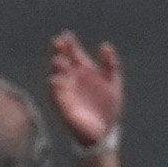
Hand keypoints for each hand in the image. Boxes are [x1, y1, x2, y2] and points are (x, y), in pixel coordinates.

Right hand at [44, 33, 125, 154]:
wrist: (105, 131)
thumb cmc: (108, 106)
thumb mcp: (113, 82)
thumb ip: (110, 64)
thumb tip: (105, 45)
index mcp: (84, 71)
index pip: (74, 54)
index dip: (69, 44)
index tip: (67, 35)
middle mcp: (73, 79)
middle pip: (62, 62)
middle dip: (59, 53)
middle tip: (57, 43)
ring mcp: (67, 92)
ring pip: (57, 77)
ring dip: (56, 69)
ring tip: (58, 61)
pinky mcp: (63, 107)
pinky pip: (55, 96)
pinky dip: (54, 89)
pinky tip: (54, 80)